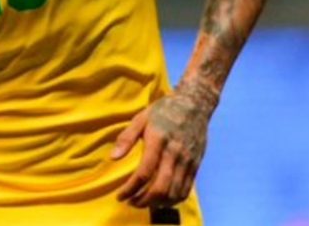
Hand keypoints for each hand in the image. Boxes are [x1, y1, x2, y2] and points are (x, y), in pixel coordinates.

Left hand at [111, 83, 216, 207]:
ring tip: (144, 203)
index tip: (120, 196)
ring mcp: (187, 161)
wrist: (194, 104)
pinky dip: (173, 200)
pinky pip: (186, 189)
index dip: (130, 188)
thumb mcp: (141, 118)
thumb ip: (126, 138)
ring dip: (157, 203)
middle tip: (131, 202)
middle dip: (143, 200)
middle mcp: (175, 153)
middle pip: (160, 188)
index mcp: (158, 141)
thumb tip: (113, 158)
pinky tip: (161, 200)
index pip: (144, 172)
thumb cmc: (163, 110)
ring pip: (174, 192)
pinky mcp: (196, 165)